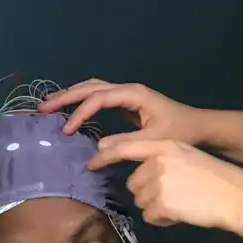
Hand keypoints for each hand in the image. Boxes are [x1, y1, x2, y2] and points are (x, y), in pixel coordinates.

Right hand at [39, 79, 208, 146]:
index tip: (66, 131)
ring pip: (93, 89)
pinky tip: (70, 112)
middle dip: (66, 97)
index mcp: (134, 94)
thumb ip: (124, 146)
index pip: (98, 99)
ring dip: (71, 97)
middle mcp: (128, 90)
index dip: (80, 113)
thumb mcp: (153, 141)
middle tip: (42, 109)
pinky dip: (82, 103)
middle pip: (90, 87)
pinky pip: (99, 98)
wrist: (200, 128)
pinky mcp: (127, 103)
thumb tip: (94, 154)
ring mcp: (127, 95)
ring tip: (49, 107)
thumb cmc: (181, 132)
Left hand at [96, 137, 242, 232]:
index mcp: (165, 146)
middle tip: (174, 195)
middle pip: (134, 182)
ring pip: (141, 200)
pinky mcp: (161, 203)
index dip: (106, 156)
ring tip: (181, 203)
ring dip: (156, 206)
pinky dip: (162, 219)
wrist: (234, 195)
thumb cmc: (215, 177)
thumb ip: (163, 158)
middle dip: (149, 192)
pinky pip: (150, 216)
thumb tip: (140, 171)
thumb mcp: (186, 156)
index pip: (126, 148)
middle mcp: (157, 161)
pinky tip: (181, 213)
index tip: (91, 164)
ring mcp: (158, 183)